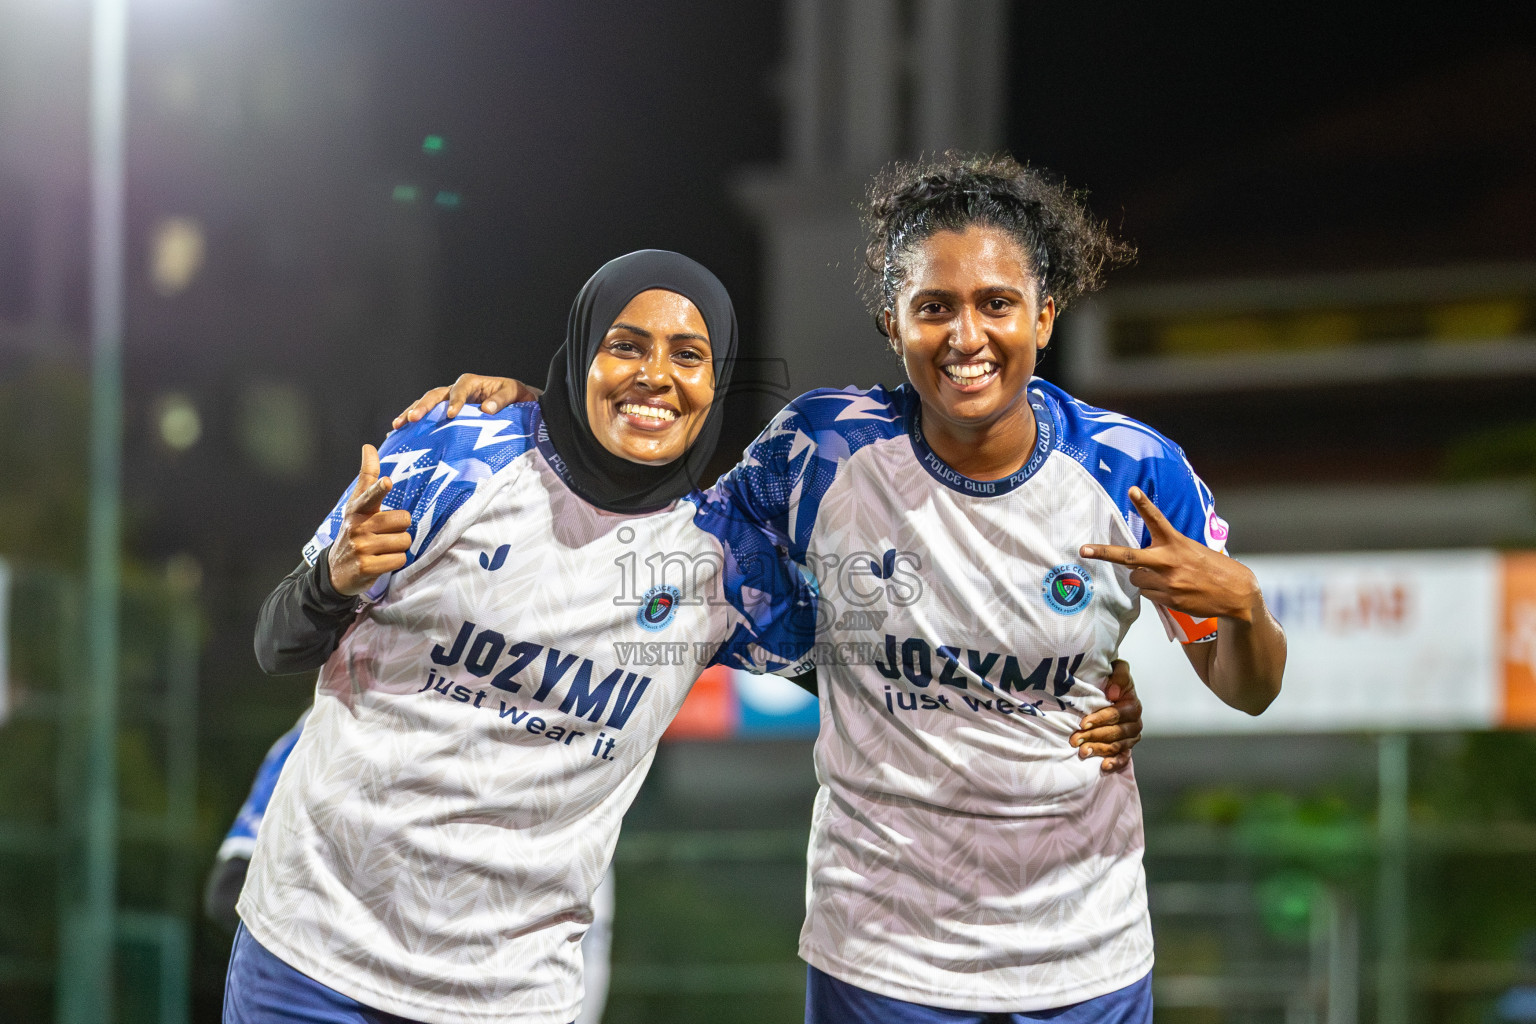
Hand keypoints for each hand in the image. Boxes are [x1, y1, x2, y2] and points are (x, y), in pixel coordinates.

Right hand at [327, 445, 413, 595]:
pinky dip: (395, 562)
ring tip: (382, 549)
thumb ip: (367, 477)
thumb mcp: (357, 505)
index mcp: (357, 510)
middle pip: (403, 520)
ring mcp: (360, 547)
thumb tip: (368, 446)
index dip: (379, 489)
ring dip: (398, 547)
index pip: (369, 495)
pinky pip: (399, 560)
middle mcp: (357, 526)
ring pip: (404, 541)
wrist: (337, 571)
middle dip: (400, 529)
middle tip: (384, 535)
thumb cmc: (354, 531)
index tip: (386, 482)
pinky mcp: (366, 567)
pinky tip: (381, 561)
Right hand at [391, 373, 538, 428]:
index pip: (460, 388)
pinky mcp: (445, 415)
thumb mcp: (514, 394)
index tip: (451, 415)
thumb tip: (486, 409)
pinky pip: (428, 417)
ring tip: (398, 425)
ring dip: (412, 413)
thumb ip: (501, 399)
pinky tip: (400, 432)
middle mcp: (457, 390)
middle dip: (423, 406)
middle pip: (436, 394)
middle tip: (412, 417)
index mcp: (473, 383)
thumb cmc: (516, 398)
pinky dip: (414, 424)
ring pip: (426, 404)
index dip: (455, 400)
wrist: (517, 404)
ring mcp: (448, 402)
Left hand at [1070, 659, 1142, 773]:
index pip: (1117, 714)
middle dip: (1094, 736)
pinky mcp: (1126, 748)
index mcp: (1132, 705)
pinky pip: (1124, 758)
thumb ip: (1119, 675)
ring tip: (1082, 751)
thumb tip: (1113, 692)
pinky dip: (1115, 763)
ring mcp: (1131, 737)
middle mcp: (1135, 723)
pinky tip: (1103, 766)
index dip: (1100, 719)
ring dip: (1099, 750)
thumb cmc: (1111, 680)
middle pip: (1115, 733)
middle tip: (1075, 739)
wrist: (1112, 691)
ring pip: (1116, 746)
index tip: (1083, 723)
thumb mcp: (1118, 669)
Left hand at [1080, 487, 1258, 621]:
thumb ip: (1168, 549)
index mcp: (1177, 543)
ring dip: (1144, 578)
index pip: (1157, 520)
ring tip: (1167, 578)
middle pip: (1128, 557)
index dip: (1144, 504)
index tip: (1132, 490)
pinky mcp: (1169, 599)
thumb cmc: (1213, 568)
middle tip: (1084, 549)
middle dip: (1103, 553)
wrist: (1236, 593)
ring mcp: (1167, 582)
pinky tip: (1173, 589)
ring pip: (1136, 578)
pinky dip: (1154, 591)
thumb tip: (1143, 558)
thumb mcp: (1193, 549)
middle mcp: (1169, 561)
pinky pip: (1147, 594)